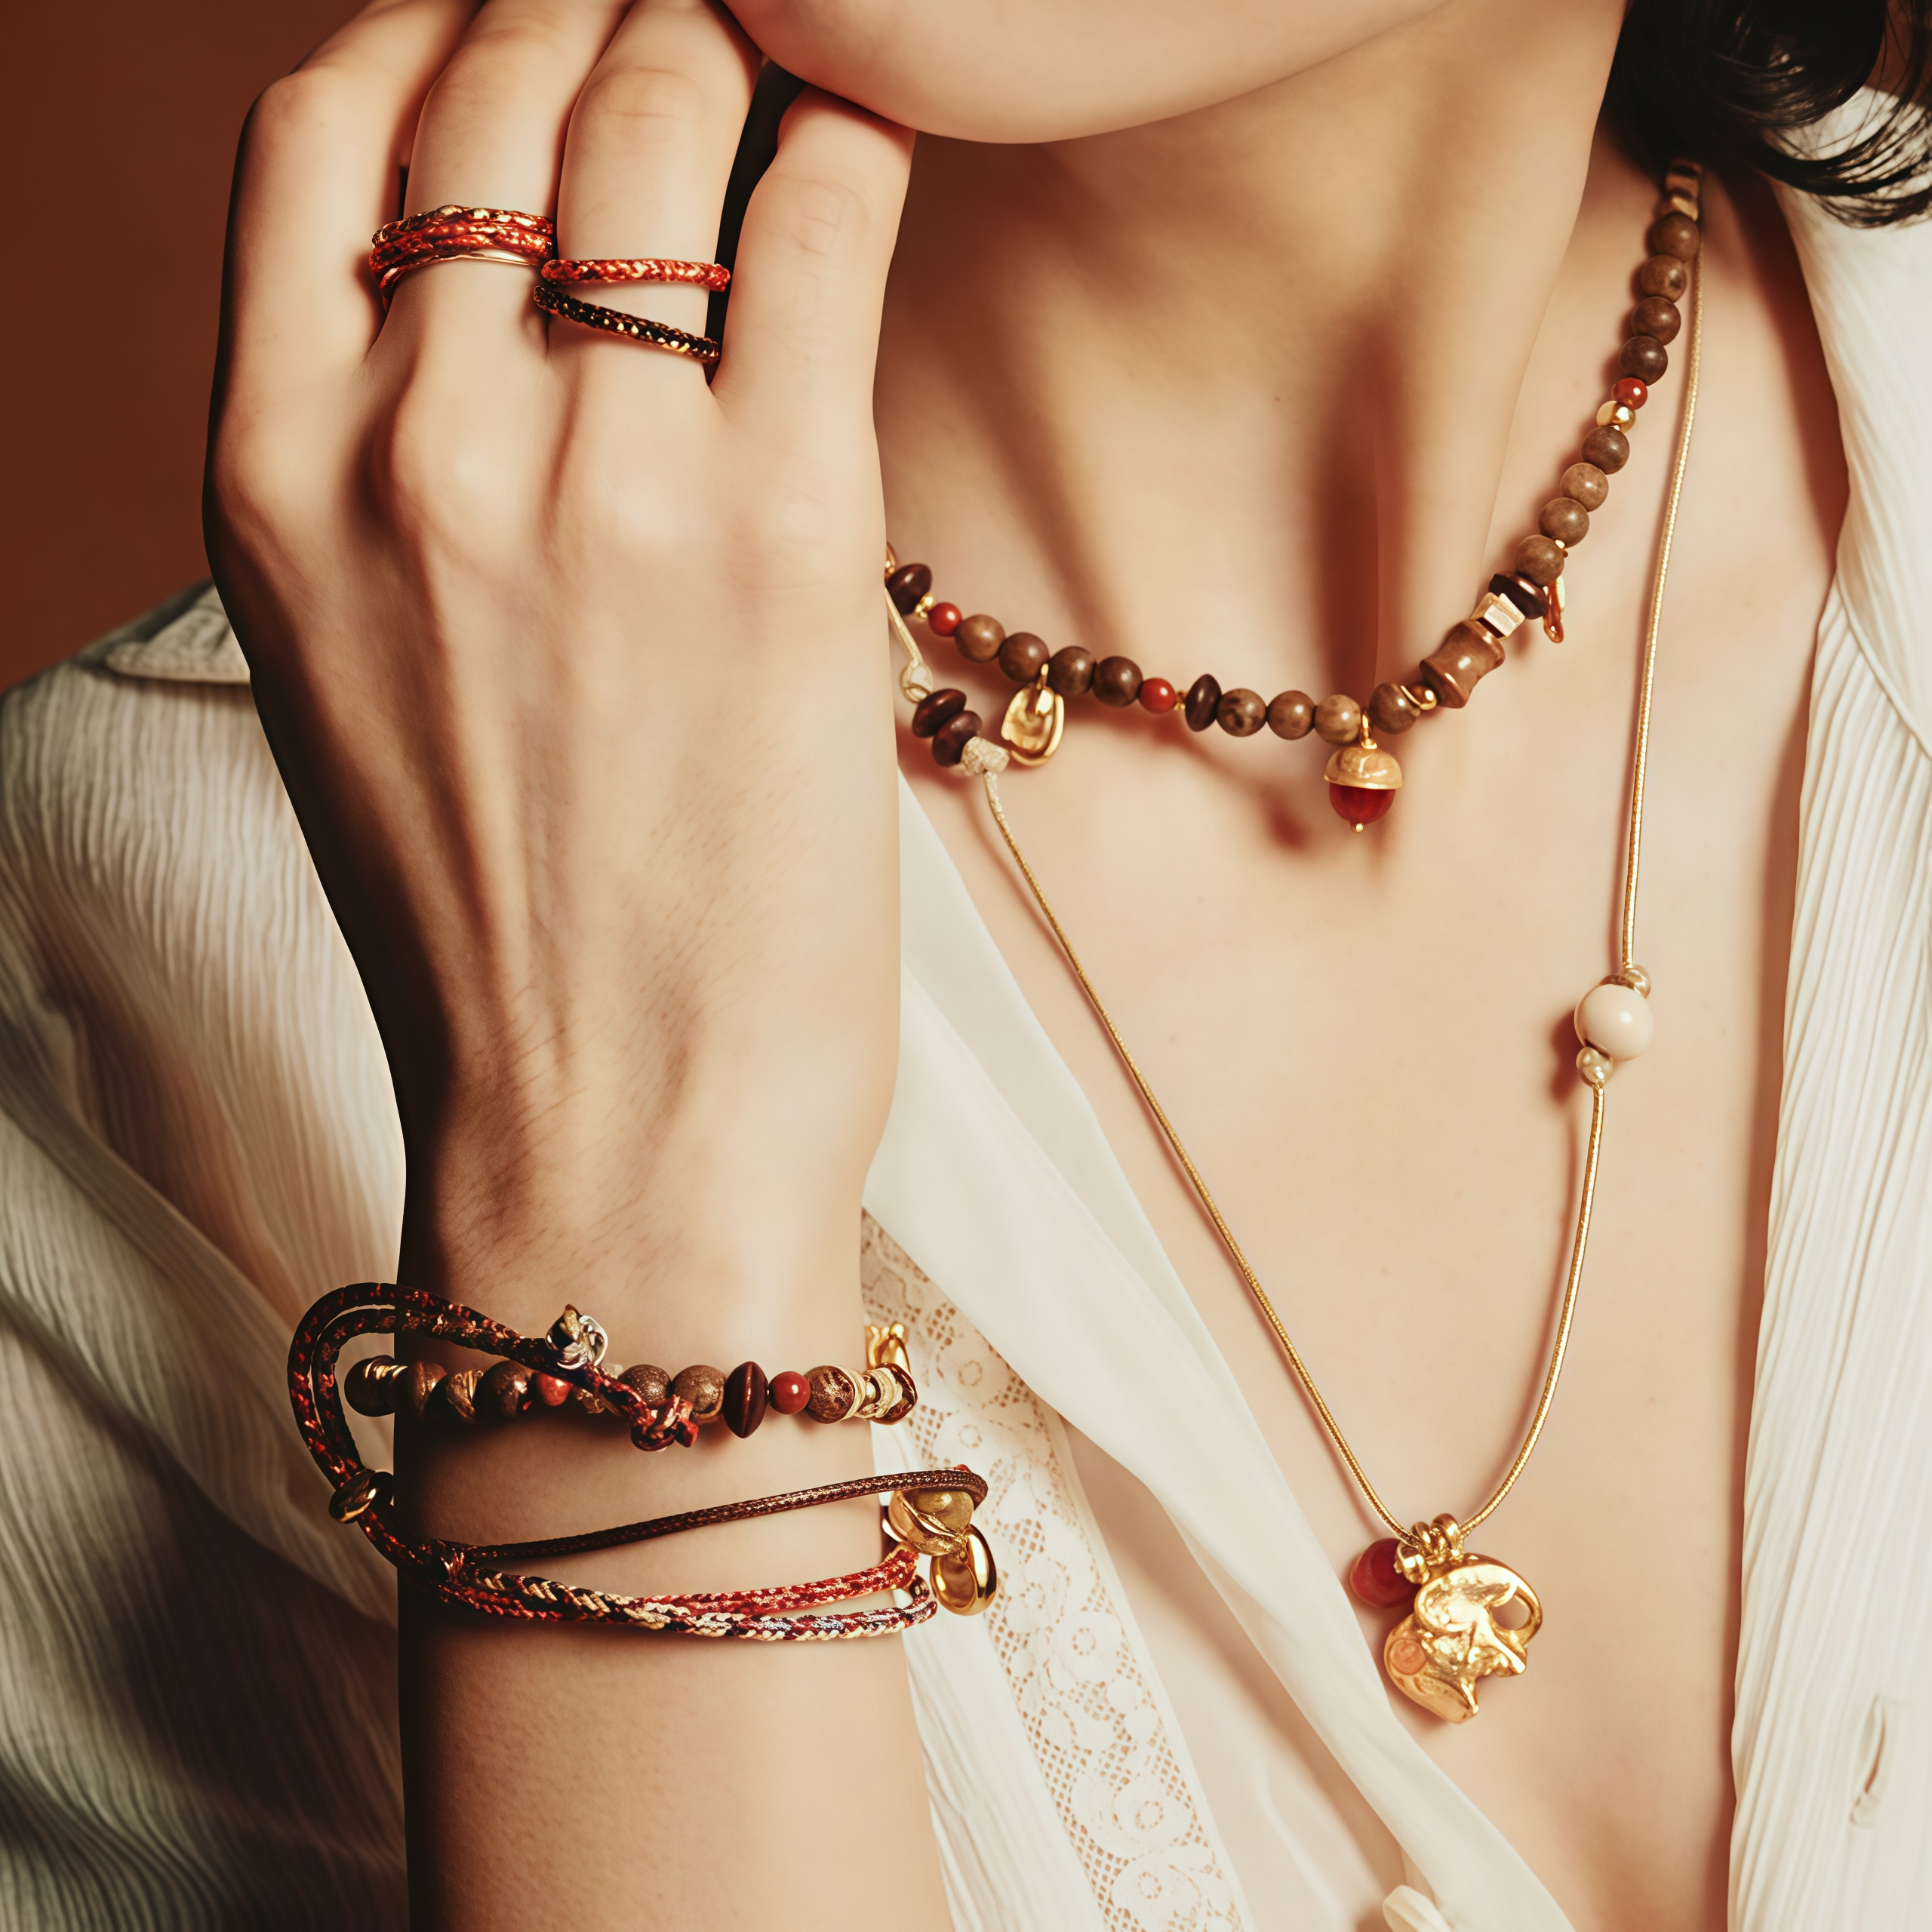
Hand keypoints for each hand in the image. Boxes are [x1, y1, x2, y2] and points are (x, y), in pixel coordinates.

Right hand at [206, 1, 933, 1920]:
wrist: (609, 1132)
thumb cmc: (505, 929)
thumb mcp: (367, 673)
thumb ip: (397, 465)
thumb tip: (517, 290)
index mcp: (271, 472)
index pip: (323, 123)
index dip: (437, 28)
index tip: (531, 29)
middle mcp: (407, 439)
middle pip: (495, 79)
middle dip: (599, 13)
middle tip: (687, 28)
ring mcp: (590, 475)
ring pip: (652, 111)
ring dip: (721, 43)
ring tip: (777, 60)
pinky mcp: (775, 527)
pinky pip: (815, 226)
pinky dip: (848, 140)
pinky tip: (866, 136)